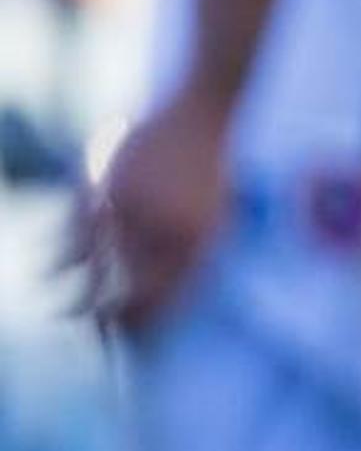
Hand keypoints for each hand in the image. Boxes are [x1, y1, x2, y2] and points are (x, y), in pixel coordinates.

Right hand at [71, 89, 231, 330]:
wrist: (205, 109)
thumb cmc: (212, 166)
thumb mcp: (218, 215)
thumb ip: (196, 253)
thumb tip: (175, 296)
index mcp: (202, 241)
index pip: (171, 297)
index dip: (149, 322)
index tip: (133, 341)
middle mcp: (168, 230)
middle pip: (131, 290)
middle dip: (111, 318)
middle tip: (96, 333)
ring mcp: (136, 208)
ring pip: (98, 265)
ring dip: (77, 293)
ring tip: (67, 313)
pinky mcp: (108, 185)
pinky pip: (78, 229)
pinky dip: (62, 252)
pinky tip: (51, 269)